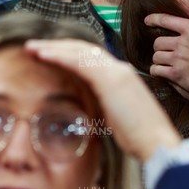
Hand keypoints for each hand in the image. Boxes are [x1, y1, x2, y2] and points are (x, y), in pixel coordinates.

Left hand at [24, 39, 182, 160]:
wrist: (156, 142)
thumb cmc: (139, 136)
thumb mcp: (117, 117)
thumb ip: (105, 107)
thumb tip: (92, 110)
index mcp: (121, 77)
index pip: (90, 58)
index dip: (67, 54)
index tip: (47, 56)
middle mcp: (119, 69)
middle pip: (83, 49)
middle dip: (57, 46)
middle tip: (33, 47)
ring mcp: (116, 72)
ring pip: (80, 51)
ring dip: (54, 48)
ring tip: (32, 47)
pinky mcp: (111, 79)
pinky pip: (81, 62)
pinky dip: (61, 56)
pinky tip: (44, 55)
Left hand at [145, 0, 188, 97]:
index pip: (166, 20)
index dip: (154, 19)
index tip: (147, 20)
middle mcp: (180, 43)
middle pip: (158, 42)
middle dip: (159, 45)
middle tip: (163, 48)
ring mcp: (177, 60)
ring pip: (157, 57)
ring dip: (158, 59)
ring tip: (163, 61)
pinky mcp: (177, 75)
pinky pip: (158, 71)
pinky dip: (157, 71)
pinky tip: (162, 72)